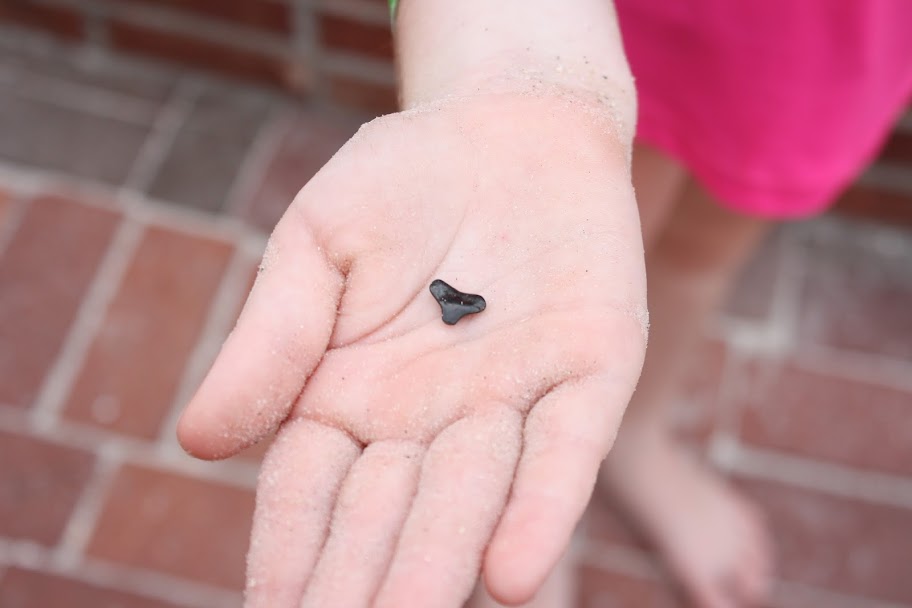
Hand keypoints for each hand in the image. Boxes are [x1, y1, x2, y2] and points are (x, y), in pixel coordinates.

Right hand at [177, 91, 646, 606]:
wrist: (508, 126)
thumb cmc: (402, 183)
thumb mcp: (314, 244)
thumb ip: (269, 339)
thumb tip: (194, 440)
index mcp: (348, 399)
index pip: (305, 496)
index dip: (284, 559)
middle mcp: (428, 420)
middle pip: (386, 519)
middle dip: (361, 587)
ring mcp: (511, 400)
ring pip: (470, 499)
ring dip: (438, 569)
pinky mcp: (588, 371)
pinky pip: (562, 450)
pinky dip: (538, 508)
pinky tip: (511, 576)